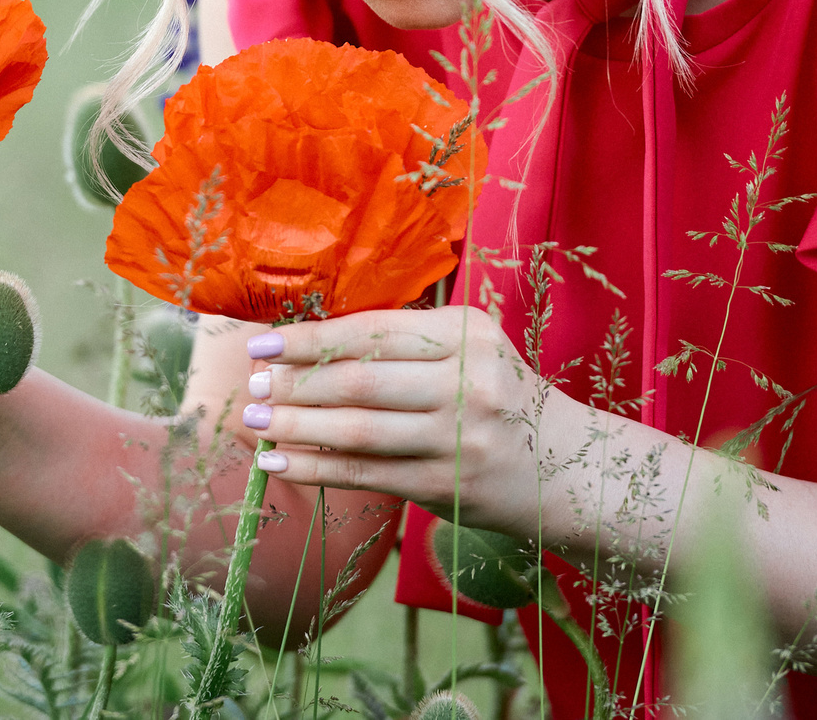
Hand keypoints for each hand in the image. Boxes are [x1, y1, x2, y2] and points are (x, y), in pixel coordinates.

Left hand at [240, 305, 556, 534]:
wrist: (567, 467)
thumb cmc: (497, 397)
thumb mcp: (468, 350)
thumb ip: (402, 342)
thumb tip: (305, 345)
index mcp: (467, 332)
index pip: (371, 331)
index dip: (309, 339)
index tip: (261, 344)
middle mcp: (468, 380)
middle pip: (360, 380)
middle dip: (294, 383)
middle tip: (250, 385)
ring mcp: (460, 437)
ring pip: (358, 430)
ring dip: (296, 426)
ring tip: (255, 421)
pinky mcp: (449, 485)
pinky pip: (368, 474)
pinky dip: (316, 468)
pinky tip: (279, 463)